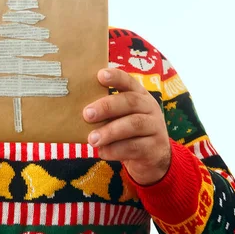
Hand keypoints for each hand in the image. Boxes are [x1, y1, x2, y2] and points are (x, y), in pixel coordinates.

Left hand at [83, 68, 170, 185]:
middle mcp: (150, 108)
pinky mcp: (154, 148)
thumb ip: (107, 111)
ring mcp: (155, 127)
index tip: (100, 75)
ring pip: (133, 125)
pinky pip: (134, 147)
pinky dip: (115, 150)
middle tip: (87, 114)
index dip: (115, 77)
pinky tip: (102, 152)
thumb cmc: (128, 131)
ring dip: (109, 131)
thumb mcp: (121, 116)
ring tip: (92, 139)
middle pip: (130, 102)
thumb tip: (79, 110)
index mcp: (139, 95)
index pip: (128, 81)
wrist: (153, 158)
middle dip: (106, 107)